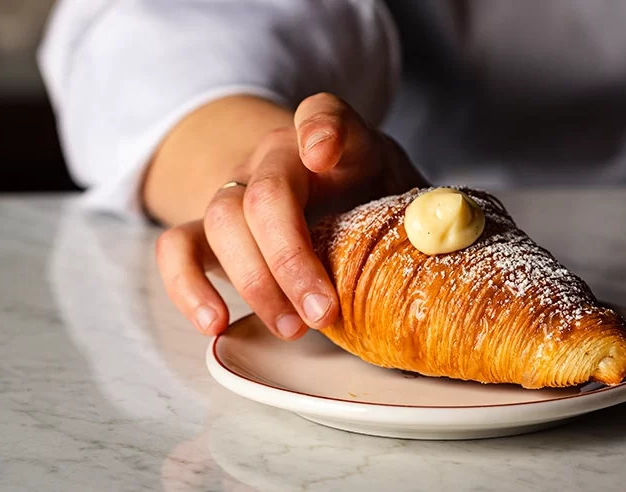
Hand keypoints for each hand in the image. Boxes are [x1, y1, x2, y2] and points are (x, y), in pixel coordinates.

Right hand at [155, 93, 425, 339]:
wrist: (314, 196)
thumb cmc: (365, 199)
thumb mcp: (400, 195)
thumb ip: (421, 210)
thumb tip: (448, 232)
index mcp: (335, 141)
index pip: (323, 113)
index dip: (322, 129)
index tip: (324, 152)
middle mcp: (277, 157)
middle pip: (267, 191)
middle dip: (291, 257)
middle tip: (322, 312)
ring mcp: (238, 191)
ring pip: (223, 219)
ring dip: (256, 281)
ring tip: (293, 329)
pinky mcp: (207, 231)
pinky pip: (177, 248)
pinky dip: (189, 286)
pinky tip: (215, 322)